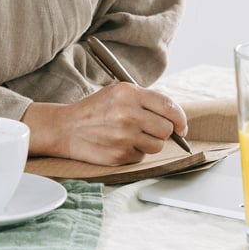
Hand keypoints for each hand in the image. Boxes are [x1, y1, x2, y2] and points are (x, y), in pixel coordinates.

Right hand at [22, 83, 188, 165]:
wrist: (67, 128)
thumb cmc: (96, 109)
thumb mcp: (118, 93)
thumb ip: (146, 100)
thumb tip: (175, 117)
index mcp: (129, 93)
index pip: (169, 106)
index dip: (180, 118)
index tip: (181, 126)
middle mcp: (128, 114)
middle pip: (166, 129)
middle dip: (163, 131)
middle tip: (150, 128)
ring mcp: (124, 136)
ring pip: (157, 145)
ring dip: (149, 142)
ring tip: (132, 135)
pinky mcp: (120, 154)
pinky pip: (142, 156)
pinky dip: (135, 152)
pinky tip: (121, 144)